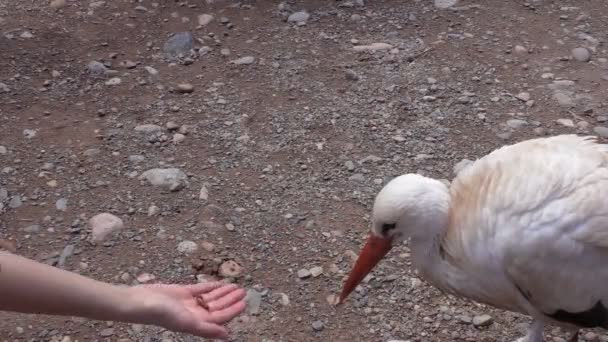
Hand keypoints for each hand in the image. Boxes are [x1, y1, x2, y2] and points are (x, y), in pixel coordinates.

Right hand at [128, 282, 246, 338]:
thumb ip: (207, 329)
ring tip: (236, 285)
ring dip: (223, 292)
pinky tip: (221, 283)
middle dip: (230, 299)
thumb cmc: (162, 314)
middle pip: (217, 306)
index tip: (244, 302)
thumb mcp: (187, 323)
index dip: (232, 310)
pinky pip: (201, 289)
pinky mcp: (182, 292)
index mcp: (196, 323)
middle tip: (244, 290)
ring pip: (211, 297)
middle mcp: (194, 314)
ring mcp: (188, 303)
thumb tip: (227, 336)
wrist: (141, 301)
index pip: (220, 317)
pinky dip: (211, 286)